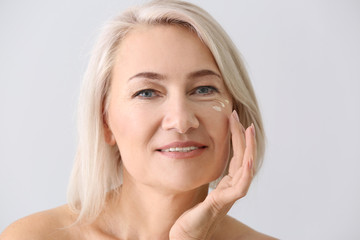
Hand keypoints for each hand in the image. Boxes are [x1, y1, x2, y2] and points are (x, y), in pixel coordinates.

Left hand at [169, 110, 255, 239]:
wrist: (186, 237)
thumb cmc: (190, 218)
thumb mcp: (198, 191)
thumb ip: (204, 179)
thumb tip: (196, 159)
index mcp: (225, 184)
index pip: (235, 156)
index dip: (236, 138)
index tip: (232, 119)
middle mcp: (230, 188)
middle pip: (242, 157)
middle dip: (242, 136)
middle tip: (238, 116)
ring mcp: (229, 196)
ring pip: (245, 168)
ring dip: (248, 148)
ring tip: (248, 129)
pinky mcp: (222, 204)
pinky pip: (239, 187)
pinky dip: (246, 173)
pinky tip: (247, 159)